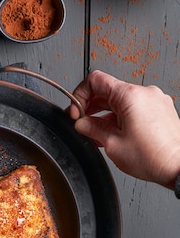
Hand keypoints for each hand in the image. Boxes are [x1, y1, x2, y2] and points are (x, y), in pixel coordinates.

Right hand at [69, 70, 179, 188]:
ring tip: (99, 135)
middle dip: (91, 107)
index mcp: (130, 95)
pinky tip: (116, 135)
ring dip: (106, 115)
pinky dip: (121, 118)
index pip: (95, 80)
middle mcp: (144, 93)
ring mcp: (154, 101)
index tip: (76, 111)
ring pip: (120, 101)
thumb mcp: (113, 144)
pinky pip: (134, 108)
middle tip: (83, 125)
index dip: (80, 94)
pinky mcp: (161, 110)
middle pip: (108, 91)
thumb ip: (92, 129)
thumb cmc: (154, 157)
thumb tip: (81, 123)